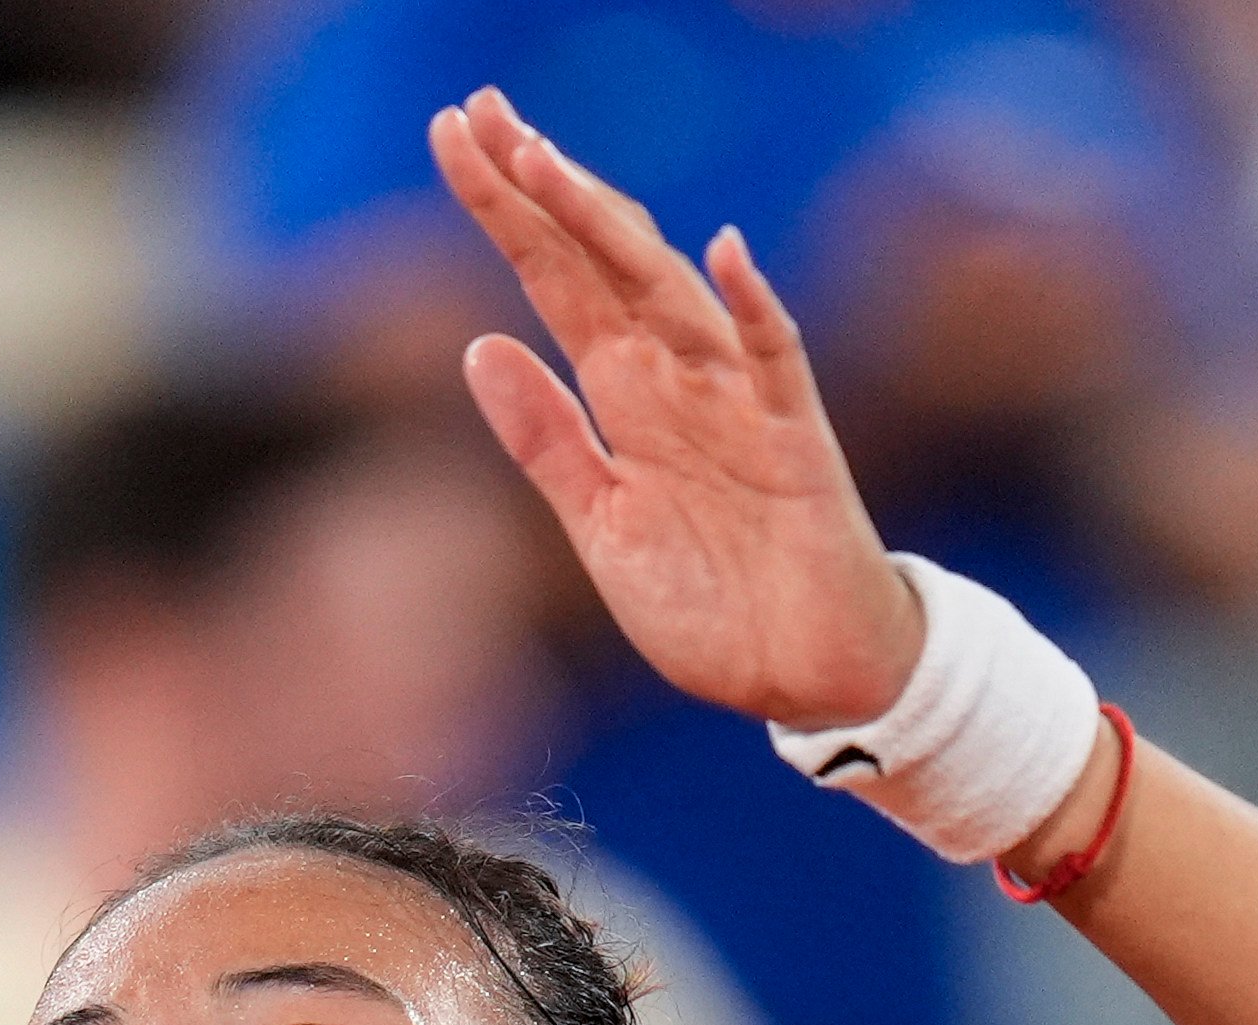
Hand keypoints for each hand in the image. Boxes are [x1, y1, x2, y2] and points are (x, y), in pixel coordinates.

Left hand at [428, 89, 921, 730]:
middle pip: (598, 264)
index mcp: (623, 399)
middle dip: (539, 190)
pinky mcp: (797, 443)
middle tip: (479, 111)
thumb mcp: (601, 528)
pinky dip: (753, 309)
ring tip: (546, 165)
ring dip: (608, 230)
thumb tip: (477, 345)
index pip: (552, 282)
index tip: (452, 137)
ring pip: (667, 294)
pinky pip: (778, 362)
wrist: (806, 680)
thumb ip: (547, 443)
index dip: (504, 213)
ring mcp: (738, 403)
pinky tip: (723, 253)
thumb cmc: (711, 605)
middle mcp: (676, 381)